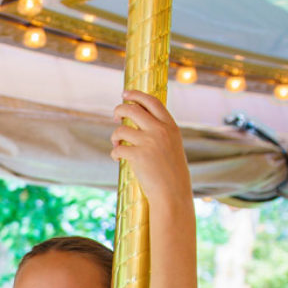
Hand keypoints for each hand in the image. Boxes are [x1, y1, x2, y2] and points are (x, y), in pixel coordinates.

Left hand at [109, 90, 191, 208]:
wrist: (173, 194)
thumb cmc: (172, 174)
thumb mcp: (173, 147)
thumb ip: (161, 133)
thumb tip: (139, 123)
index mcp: (171, 127)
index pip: (152, 102)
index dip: (137, 95)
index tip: (125, 93)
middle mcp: (160, 130)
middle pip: (133, 109)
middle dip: (119, 109)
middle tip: (115, 116)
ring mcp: (149, 142)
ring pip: (121, 129)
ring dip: (114, 136)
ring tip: (116, 143)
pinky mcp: (137, 156)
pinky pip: (117, 149)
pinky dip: (114, 153)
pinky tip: (117, 158)